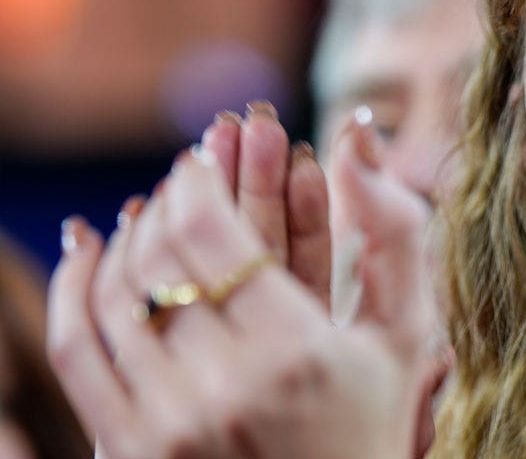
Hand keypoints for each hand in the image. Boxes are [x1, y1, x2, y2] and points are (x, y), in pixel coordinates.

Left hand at [46, 118, 450, 458]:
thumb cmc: (373, 420)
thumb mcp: (406, 332)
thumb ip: (394, 232)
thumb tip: (358, 138)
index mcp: (297, 354)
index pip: (210, 234)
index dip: (201, 180)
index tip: (209, 155)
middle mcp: (224, 388)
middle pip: (158, 256)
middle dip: (170, 195)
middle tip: (186, 172)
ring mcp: (169, 424)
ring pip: (114, 296)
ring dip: (126, 235)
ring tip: (151, 209)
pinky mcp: (132, 447)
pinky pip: (81, 349)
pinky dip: (77, 288)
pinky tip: (91, 250)